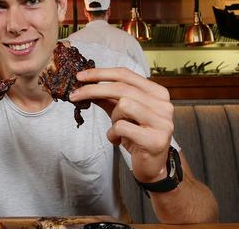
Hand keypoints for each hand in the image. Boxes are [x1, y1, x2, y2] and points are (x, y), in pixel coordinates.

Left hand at [69, 67, 173, 182]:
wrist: (152, 166)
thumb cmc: (137, 137)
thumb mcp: (122, 114)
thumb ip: (108, 98)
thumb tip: (86, 84)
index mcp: (158, 93)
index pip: (126, 74)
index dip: (101, 73)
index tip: (80, 76)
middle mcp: (164, 105)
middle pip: (121, 88)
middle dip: (93, 90)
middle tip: (74, 95)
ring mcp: (162, 122)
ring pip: (123, 105)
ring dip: (113, 118)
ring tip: (117, 128)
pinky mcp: (154, 140)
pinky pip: (122, 127)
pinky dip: (112, 134)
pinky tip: (118, 140)